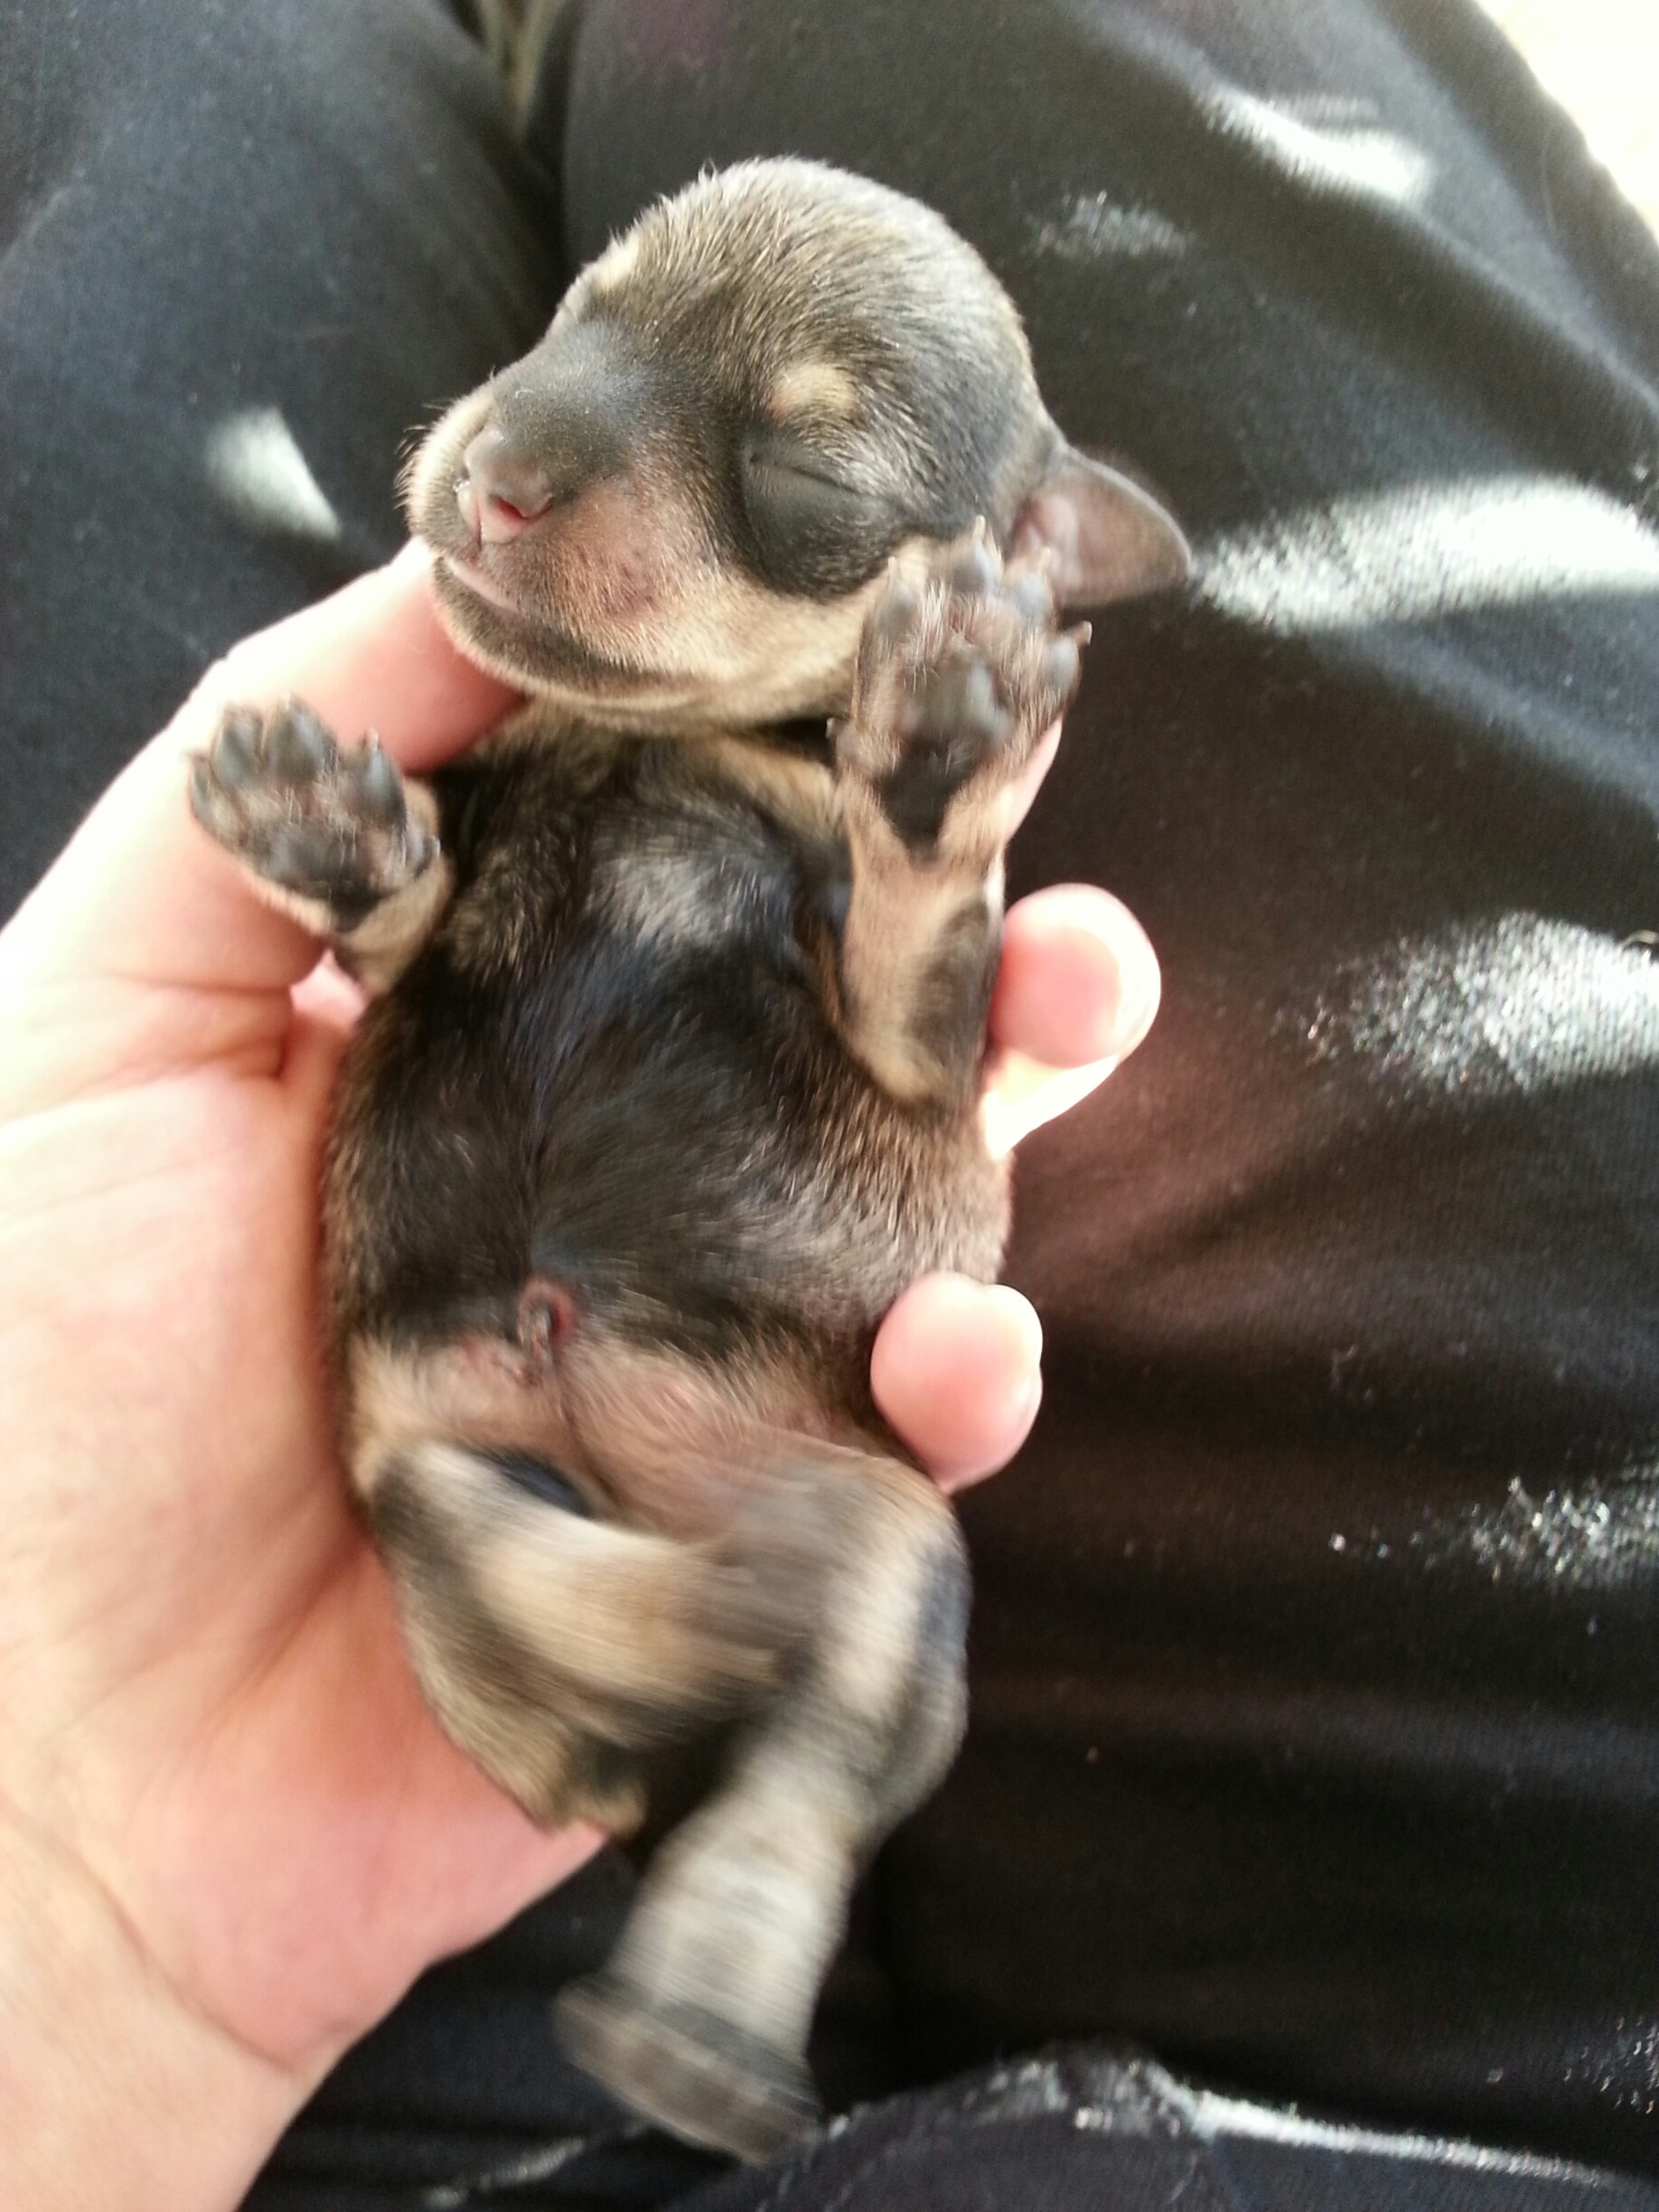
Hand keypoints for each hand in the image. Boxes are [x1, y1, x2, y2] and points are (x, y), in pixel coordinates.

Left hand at [0, 547, 1157, 2209]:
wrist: (54, 1761)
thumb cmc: (32, 1368)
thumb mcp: (92, 1003)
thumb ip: (269, 769)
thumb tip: (483, 563)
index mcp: (475, 1021)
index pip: (671, 846)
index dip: (789, 743)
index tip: (894, 633)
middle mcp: (609, 1158)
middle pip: (827, 1001)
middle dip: (959, 897)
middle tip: (1030, 803)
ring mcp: (691, 1338)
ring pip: (913, 1188)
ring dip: (1020, 1094)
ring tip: (1076, 1009)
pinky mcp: (746, 1511)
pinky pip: (910, 1431)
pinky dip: (968, 1381)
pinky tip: (951, 1357)